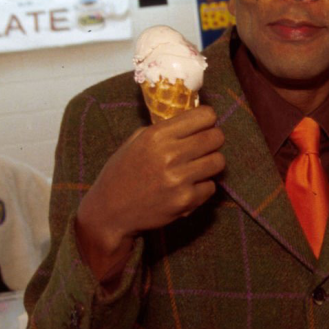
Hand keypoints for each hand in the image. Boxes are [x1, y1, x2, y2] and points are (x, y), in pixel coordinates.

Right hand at [76, 106, 225, 279]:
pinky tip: (187, 187)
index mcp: (156, 135)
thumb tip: (195, 119)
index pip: (205, 116)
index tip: (204, 126)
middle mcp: (169, 155)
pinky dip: (203, 187)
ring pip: (219, 162)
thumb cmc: (123, 173)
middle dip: (214, 140)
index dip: (208, 120)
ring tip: (196, 167)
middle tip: (204, 147)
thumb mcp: (136, 142)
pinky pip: (211, 186)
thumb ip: (165, 129)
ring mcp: (178, 179)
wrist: (110, 212)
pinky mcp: (185, 201)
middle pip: (217, 137)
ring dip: (211, 163)